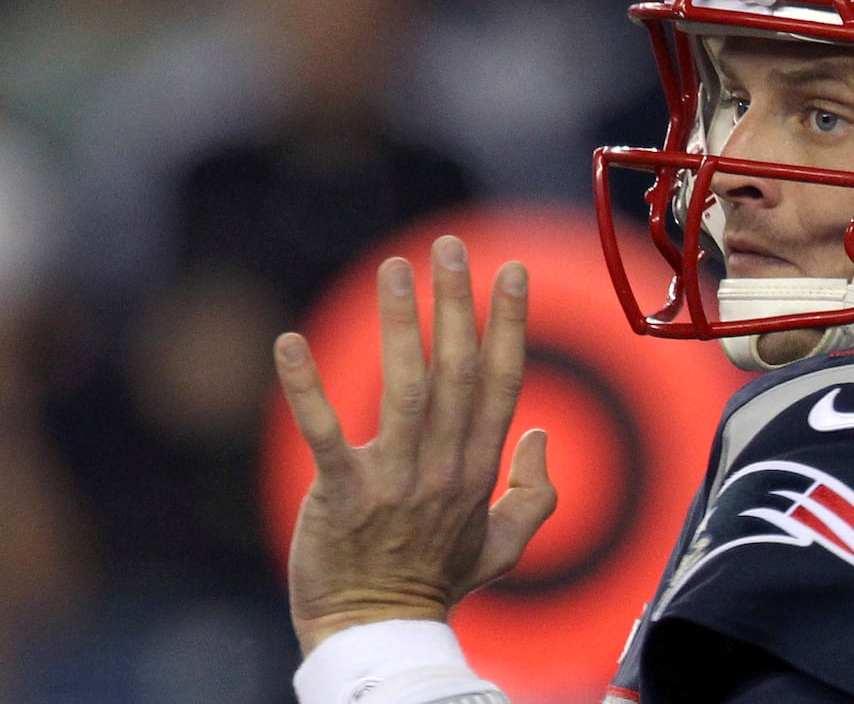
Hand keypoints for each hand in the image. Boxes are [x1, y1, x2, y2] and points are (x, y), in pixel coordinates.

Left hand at [275, 235, 556, 655]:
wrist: (379, 631)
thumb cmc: (438, 584)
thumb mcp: (505, 545)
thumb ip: (537, 493)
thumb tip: (542, 433)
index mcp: (479, 469)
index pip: (501, 381)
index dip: (508, 323)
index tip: (509, 272)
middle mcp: (444, 467)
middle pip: (457, 371)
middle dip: (457, 304)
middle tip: (450, 246)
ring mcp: (393, 480)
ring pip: (405, 388)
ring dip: (400, 324)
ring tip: (393, 269)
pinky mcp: (340, 494)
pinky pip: (323, 434)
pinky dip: (306, 389)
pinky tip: (288, 343)